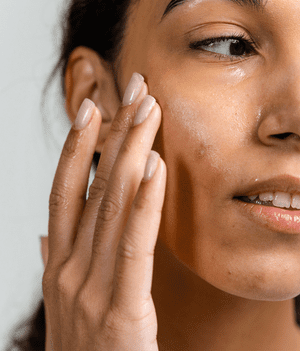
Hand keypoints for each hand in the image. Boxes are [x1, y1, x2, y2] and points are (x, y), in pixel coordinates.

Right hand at [41, 73, 165, 349]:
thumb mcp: (66, 304)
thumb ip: (55, 263)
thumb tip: (44, 231)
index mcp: (59, 264)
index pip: (68, 190)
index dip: (80, 145)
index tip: (99, 105)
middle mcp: (69, 268)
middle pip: (93, 185)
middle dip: (115, 133)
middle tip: (136, 88)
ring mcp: (89, 288)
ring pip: (112, 205)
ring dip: (131, 152)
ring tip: (148, 110)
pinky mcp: (121, 310)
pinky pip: (134, 244)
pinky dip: (144, 202)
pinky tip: (155, 167)